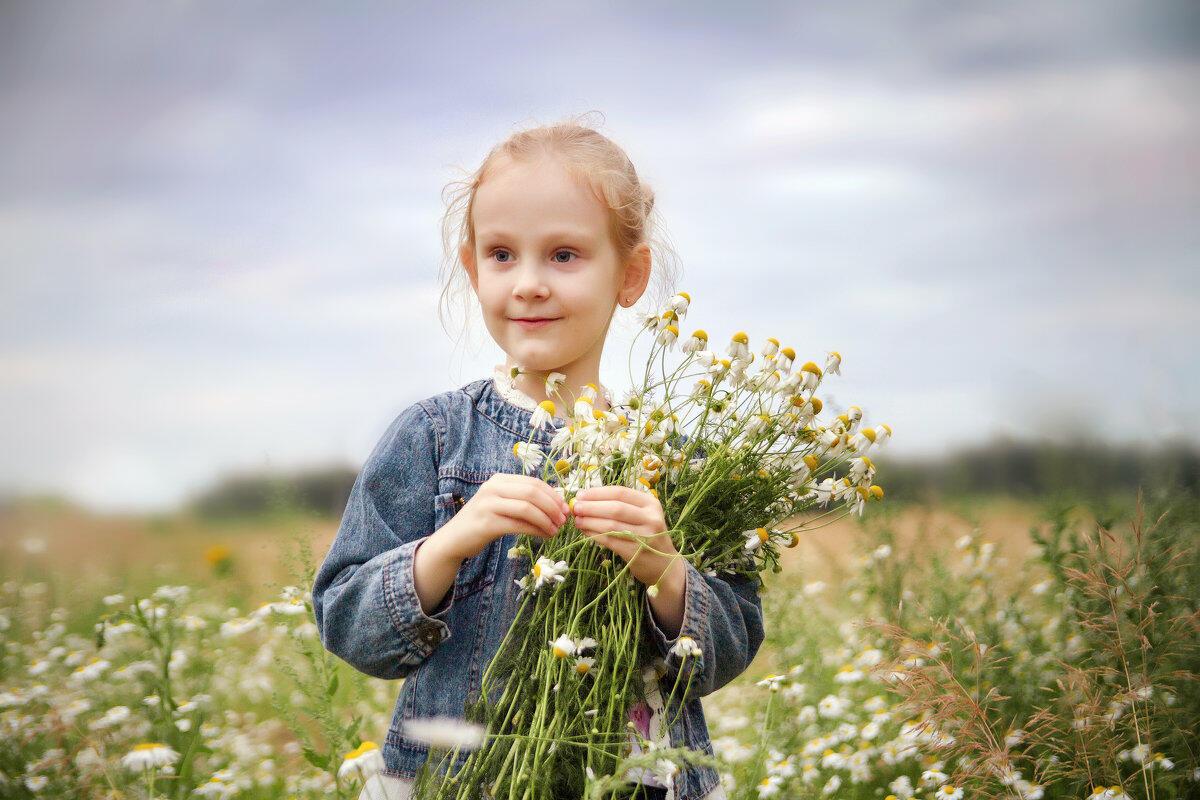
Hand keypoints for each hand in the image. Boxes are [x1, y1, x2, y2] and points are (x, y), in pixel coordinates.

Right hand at [438, 474, 568, 560]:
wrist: (454, 539)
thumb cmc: (483, 522)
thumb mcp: (502, 504)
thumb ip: (523, 500)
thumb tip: (557, 502)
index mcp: (499, 480)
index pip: (533, 482)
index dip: (553, 495)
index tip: (566, 508)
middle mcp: (492, 488)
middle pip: (532, 492)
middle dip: (553, 506)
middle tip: (564, 520)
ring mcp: (488, 505)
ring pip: (527, 508)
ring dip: (546, 520)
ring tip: (555, 530)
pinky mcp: (486, 523)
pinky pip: (518, 525)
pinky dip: (536, 531)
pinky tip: (544, 536)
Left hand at [570, 486, 680, 587]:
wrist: (664, 565)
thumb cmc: (647, 535)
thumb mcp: (642, 515)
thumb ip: (619, 505)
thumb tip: (585, 498)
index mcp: (651, 503)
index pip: (620, 492)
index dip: (597, 492)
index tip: (581, 494)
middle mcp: (651, 517)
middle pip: (615, 507)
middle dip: (591, 506)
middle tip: (575, 507)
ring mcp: (645, 536)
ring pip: (611, 525)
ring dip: (590, 521)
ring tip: (577, 520)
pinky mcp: (636, 552)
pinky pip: (610, 540)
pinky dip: (594, 535)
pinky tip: (585, 532)